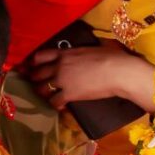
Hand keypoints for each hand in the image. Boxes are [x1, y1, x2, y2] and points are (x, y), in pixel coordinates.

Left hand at [23, 44, 152, 108]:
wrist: (119, 72)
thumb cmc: (112, 57)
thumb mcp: (92, 48)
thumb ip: (81, 51)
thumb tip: (85, 51)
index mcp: (64, 53)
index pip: (40, 56)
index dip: (35, 63)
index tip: (35, 67)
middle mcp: (59, 66)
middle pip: (37, 73)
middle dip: (36, 79)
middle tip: (40, 84)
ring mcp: (62, 80)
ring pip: (41, 89)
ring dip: (43, 93)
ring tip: (48, 96)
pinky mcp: (69, 94)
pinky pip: (54, 102)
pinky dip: (55, 105)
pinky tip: (61, 106)